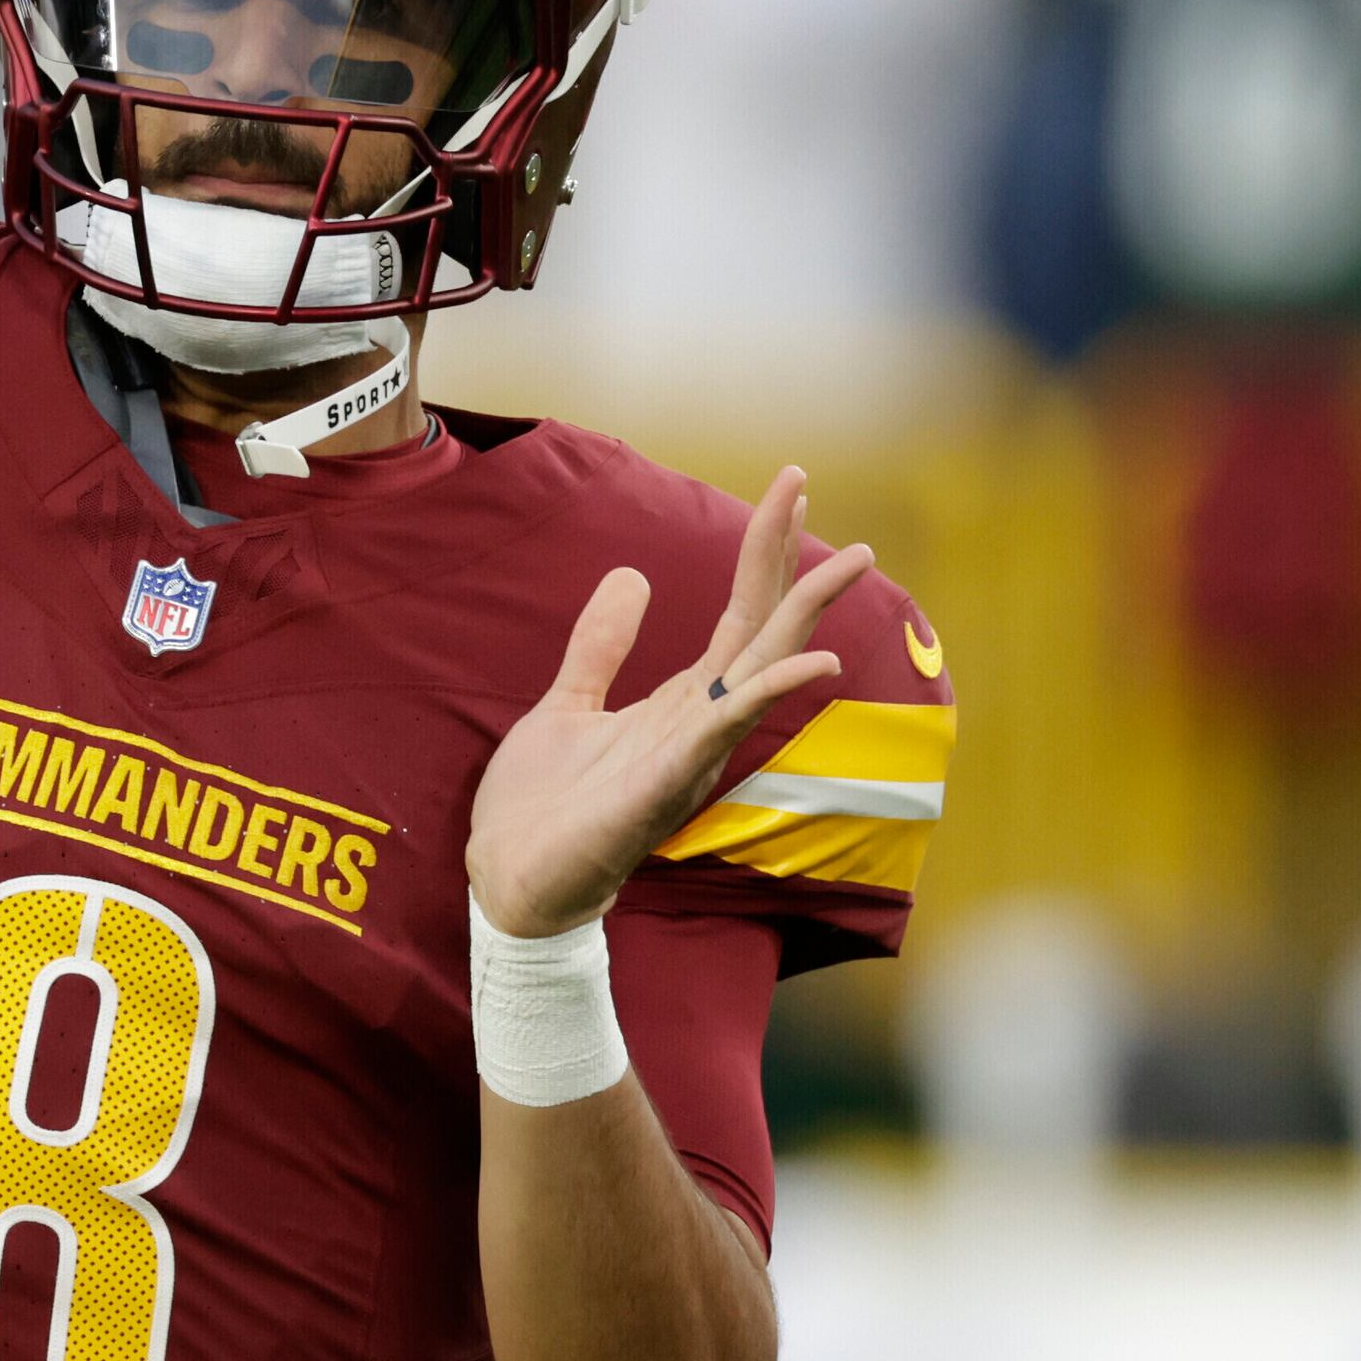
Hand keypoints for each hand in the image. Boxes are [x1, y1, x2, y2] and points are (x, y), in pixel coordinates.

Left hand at [465, 468, 875, 939]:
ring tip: (851, 558)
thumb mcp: (566, 703)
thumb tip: (631, 577)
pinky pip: (731, 726)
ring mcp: (693, 751)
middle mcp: (700, 723)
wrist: (509, 879)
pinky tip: (816, 662)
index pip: (737, 615)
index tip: (787, 487)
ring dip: (805, 612)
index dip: (762, 552)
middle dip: (788, 557)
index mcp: (679, 704)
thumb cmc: (542, 809)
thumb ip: (601, 646)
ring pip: (763, 667)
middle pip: (762, 627)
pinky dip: (774, 690)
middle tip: (803, 481)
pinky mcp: (670, 779)